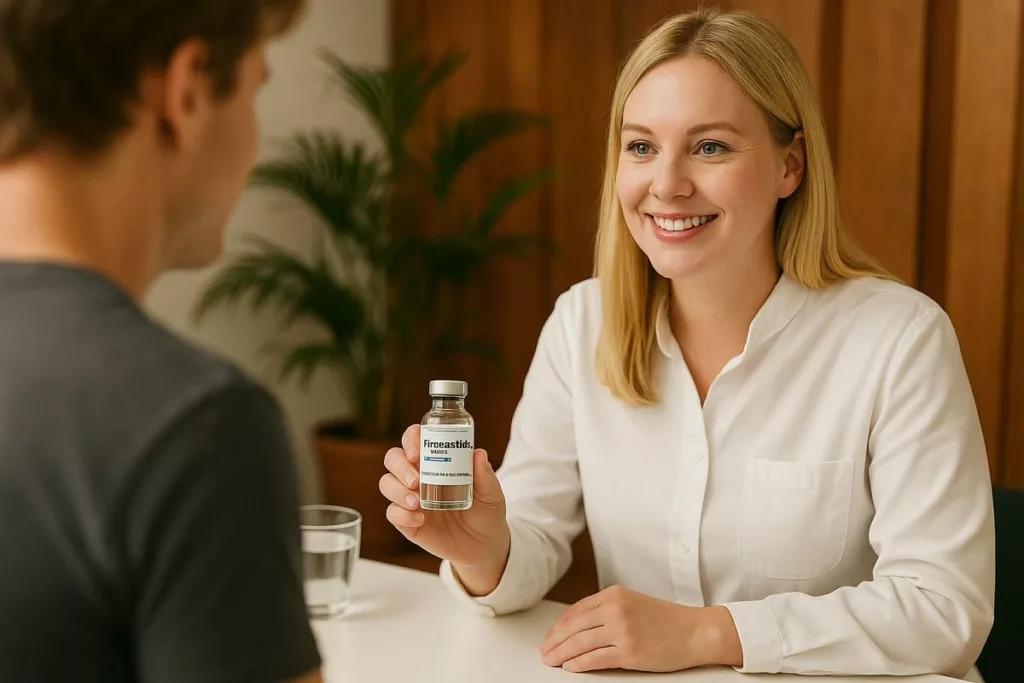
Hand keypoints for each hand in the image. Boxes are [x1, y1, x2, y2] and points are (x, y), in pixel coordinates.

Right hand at [379, 425, 509, 593]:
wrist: (483, 545)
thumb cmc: (486, 511)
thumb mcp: (491, 493)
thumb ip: (485, 475)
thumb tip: (479, 454)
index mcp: (436, 460)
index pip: (414, 439)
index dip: (411, 439)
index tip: (418, 453)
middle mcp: (418, 475)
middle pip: (393, 458)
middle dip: (399, 466)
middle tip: (416, 480)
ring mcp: (410, 497)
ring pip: (387, 483)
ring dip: (397, 490)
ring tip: (417, 502)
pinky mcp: (407, 521)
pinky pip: (392, 513)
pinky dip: (401, 514)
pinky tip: (420, 519)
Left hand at [540, 585, 742, 672]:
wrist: (695, 631)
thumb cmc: (667, 620)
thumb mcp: (633, 603)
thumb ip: (607, 610)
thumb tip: (578, 626)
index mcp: (614, 595)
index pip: (576, 610)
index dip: (559, 626)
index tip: (550, 637)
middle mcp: (616, 609)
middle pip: (573, 626)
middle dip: (555, 641)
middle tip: (545, 652)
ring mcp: (622, 630)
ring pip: (580, 643)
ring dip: (562, 654)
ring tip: (552, 661)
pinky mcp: (630, 652)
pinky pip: (596, 659)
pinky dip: (579, 664)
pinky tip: (571, 667)